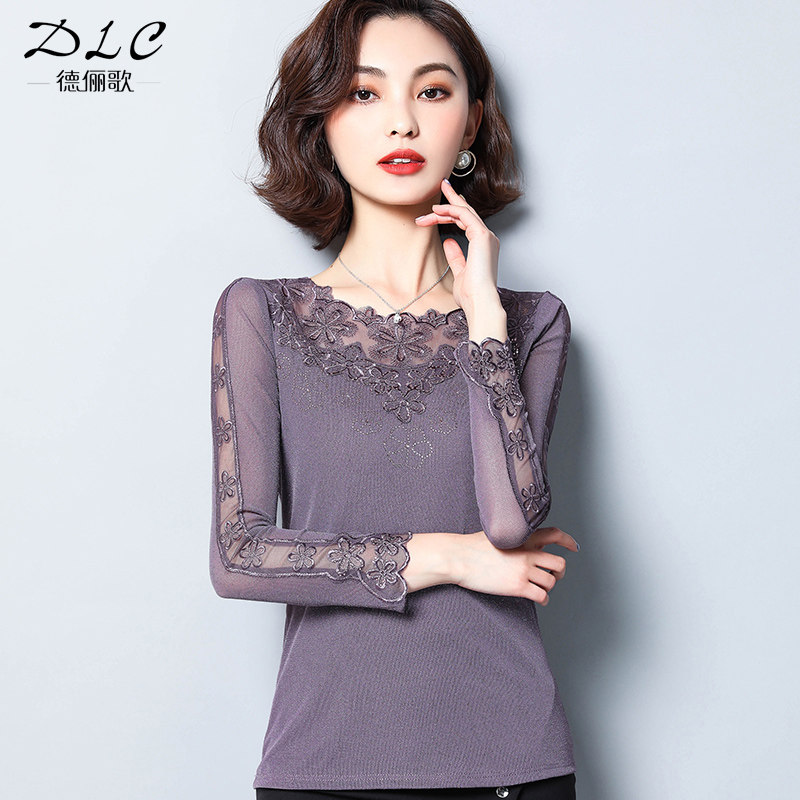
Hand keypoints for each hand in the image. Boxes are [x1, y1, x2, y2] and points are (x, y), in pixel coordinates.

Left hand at [415, 178, 500, 313]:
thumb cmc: (472, 294)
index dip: (453, 212)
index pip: (467, 223)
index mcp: (483, 247)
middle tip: (441, 186)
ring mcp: (486, 236)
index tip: (438, 208)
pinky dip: (450, 210)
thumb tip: (448, 241)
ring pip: (464, 212)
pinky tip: (436, 211)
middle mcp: (487, 239)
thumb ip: (455, 256)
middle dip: (453, 198)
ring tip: (429, 207)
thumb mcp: (460, 272)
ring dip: (445, 206)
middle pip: (467, 212)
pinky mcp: (482, 236)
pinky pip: (464, 215)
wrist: (480, 302)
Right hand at [453, 527, 578, 604]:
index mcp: (523, 537)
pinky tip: (538, 599)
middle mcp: (528, 553)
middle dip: (559, 572)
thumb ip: (514, 539)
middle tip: (554, 576)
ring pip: (550, 582)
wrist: (459, 557)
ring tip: (539, 589)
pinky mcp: (518, 586)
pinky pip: (541, 596)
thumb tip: (524, 545)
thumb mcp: (497, 534)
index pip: (554, 535)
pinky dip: (543, 600)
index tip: (573, 547)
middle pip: (559, 564)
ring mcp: (524, 570)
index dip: (568, 541)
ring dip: (547, 587)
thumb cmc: (472, 546)